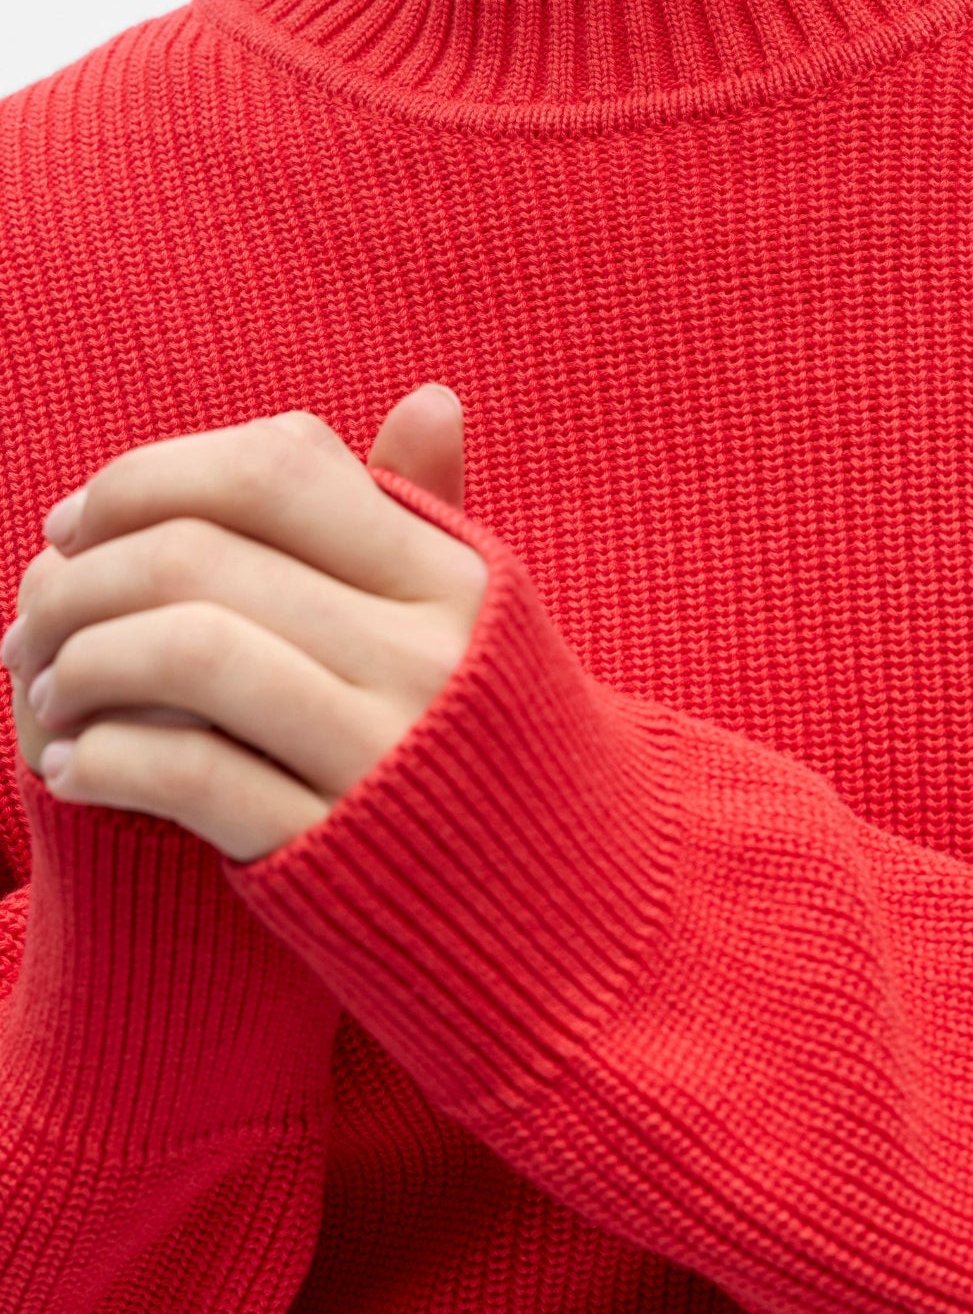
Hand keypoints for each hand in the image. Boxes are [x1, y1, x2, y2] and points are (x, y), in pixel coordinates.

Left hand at [2, 386, 481, 862]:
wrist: (577, 919)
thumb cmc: (498, 756)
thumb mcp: (487, 630)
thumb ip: (434, 519)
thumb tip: (428, 394)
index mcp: (452, 581)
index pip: (273, 469)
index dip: (146, 478)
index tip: (78, 521)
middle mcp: (424, 654)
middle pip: (202, 554)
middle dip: (80, 577)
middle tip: (34, 620)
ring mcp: (383, 753)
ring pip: (188, 649)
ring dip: (82, 662)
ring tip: (49, 693)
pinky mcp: (334, 851)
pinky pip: (191, 774)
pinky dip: (106, 758)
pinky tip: (76, 767)